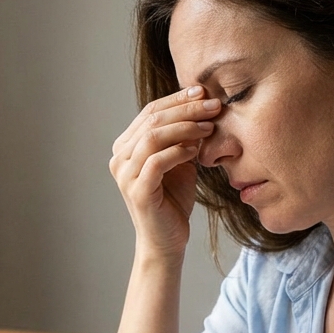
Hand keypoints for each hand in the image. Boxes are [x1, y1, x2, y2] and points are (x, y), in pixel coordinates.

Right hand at [108, 85, 221, 261]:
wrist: (166, 240)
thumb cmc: (173, 200)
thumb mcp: (179, 160)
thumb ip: (182, 136)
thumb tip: (202, 103)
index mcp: (125, 147)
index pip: (150, 112)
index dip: (177, 99)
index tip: (204, 92)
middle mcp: (119, 158)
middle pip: (152, 120)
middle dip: (186, 109)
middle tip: (214, 106)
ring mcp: (125, 175)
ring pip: (153, 137)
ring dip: (185, 128)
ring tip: (210, 127)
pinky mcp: (137, 191)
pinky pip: (157, 162)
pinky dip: (179, 151)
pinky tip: (197, 149)